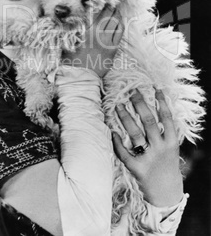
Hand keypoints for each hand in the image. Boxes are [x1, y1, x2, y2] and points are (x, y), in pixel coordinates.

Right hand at [62, 8, 122, 76]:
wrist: (80, 76)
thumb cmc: (72, 60)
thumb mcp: (70, 42)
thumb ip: (74, 30)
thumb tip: (76, 19)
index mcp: (87, 32)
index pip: (97, 14)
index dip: (102, 6)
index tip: (103, 0)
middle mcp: (98, 35)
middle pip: (108, 16)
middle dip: (111, 8)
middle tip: (112, 2)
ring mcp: (107, 42)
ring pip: (116, 23)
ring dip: (117, 15)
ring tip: (117, 10)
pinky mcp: (113, 49)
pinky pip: (120, 34)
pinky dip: (120, 26)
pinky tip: (120, 23)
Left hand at [112, 89, 183, 206]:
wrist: (166, 194)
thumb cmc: (167, 165)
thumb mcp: (171, 148)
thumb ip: (165, 132)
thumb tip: (155, 108)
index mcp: (171, 143)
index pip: (167, 118)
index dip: (162, 102)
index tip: (156, 88)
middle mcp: (160, 149)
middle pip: (148, 121)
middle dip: (140, 104)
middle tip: (132, 91)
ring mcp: (148, 158)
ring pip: (134, 133)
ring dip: (125, 117)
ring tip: (118, 105)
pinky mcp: (136, 168)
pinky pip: (124, 152)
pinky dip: (117, 141)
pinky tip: (111, 131)